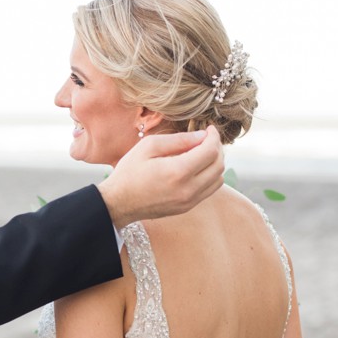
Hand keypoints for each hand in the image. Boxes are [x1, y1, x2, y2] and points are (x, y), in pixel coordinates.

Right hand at [97, 126, 223, 227]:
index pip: (210, 151)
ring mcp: (189, 201)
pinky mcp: (187, 207)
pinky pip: (209, 190)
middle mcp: (188, 189)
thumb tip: (201, 136)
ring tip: (202, 152)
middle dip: (217, 148)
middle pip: (218, 165)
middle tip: (207, 139)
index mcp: (178, 171)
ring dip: (215, 163)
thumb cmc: (129, 172)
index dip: (213, 137)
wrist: (118, 203)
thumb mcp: (148, 147)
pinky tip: (196, 168)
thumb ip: (177, 140)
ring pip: (218, 179)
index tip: (209, 129)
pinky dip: (209, 176)